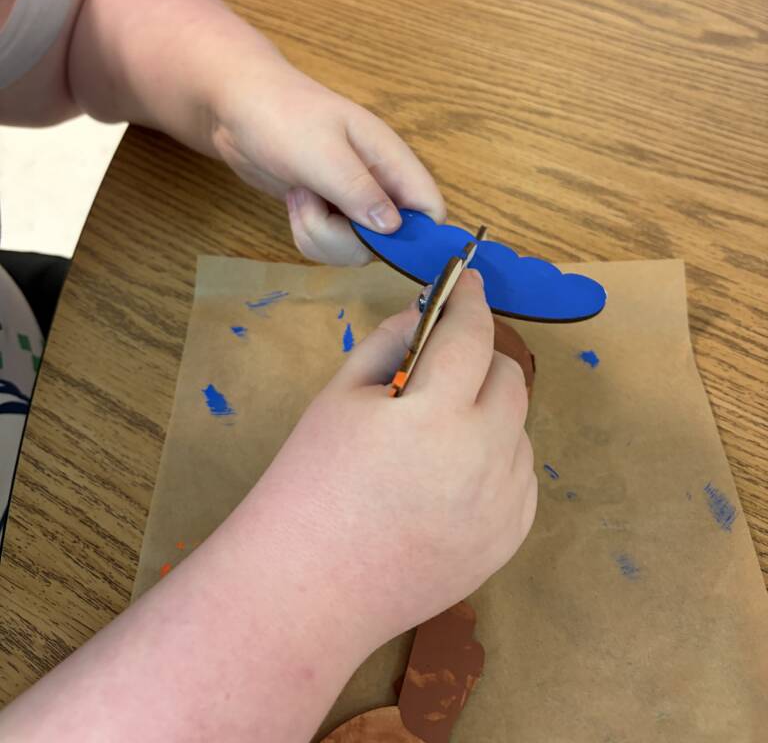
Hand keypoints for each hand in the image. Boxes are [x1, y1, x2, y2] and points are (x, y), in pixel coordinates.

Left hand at [211, 54, 443, 264]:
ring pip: (355, 248)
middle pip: (389, 242)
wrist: (237, 106)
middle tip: (316, 207)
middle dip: (346, 239)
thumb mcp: (323, 154)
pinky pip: (330, 245)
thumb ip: (360, 191)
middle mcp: (378, 184)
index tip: (377, 241)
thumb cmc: (283, 116)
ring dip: (321, 235)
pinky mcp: (327, 211)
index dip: (416, 235)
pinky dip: (309, 233)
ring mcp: (351, 200)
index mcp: (390, 160)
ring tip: (302, 197)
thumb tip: (394, 228)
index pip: (429, 208)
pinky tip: (295, 202)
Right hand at [252, 269, 536, 649]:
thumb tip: (428, 313)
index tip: (468, 281)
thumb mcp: (339, 396)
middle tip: (441, 366)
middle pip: (509, 376)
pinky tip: (447, 478)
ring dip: (486, 412)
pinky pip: (519, 474)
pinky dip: (494, 459)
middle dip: (479, 356)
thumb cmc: (310, 483)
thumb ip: (390, 342)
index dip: (469, 298)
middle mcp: (483, 457)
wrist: (308, 589)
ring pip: (517, 426)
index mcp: (434, 414)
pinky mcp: (509, 539)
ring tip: (432, 436)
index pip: (471, 333)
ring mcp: (502, 504)